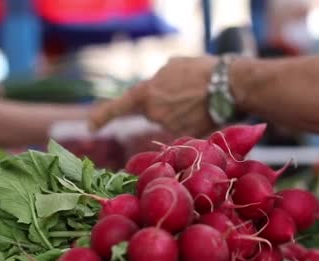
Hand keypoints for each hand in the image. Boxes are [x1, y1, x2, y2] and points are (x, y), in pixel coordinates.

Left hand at [89, 56, 218, 136]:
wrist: (229, 86)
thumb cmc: (200, 70)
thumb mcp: (172, 66)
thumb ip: (158, 81)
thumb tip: (158, 89)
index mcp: (146, 93)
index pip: (119, 107)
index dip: (102, 116)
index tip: (90, 127)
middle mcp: (155, 114)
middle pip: (152, 111)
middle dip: (163, 103)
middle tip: (183, 89)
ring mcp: (171, 127)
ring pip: (170, 120)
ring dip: (179, 110)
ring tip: (198, 96)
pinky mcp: (187, 136)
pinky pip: (184, 127)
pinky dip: (191, 120)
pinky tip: (204, 109)